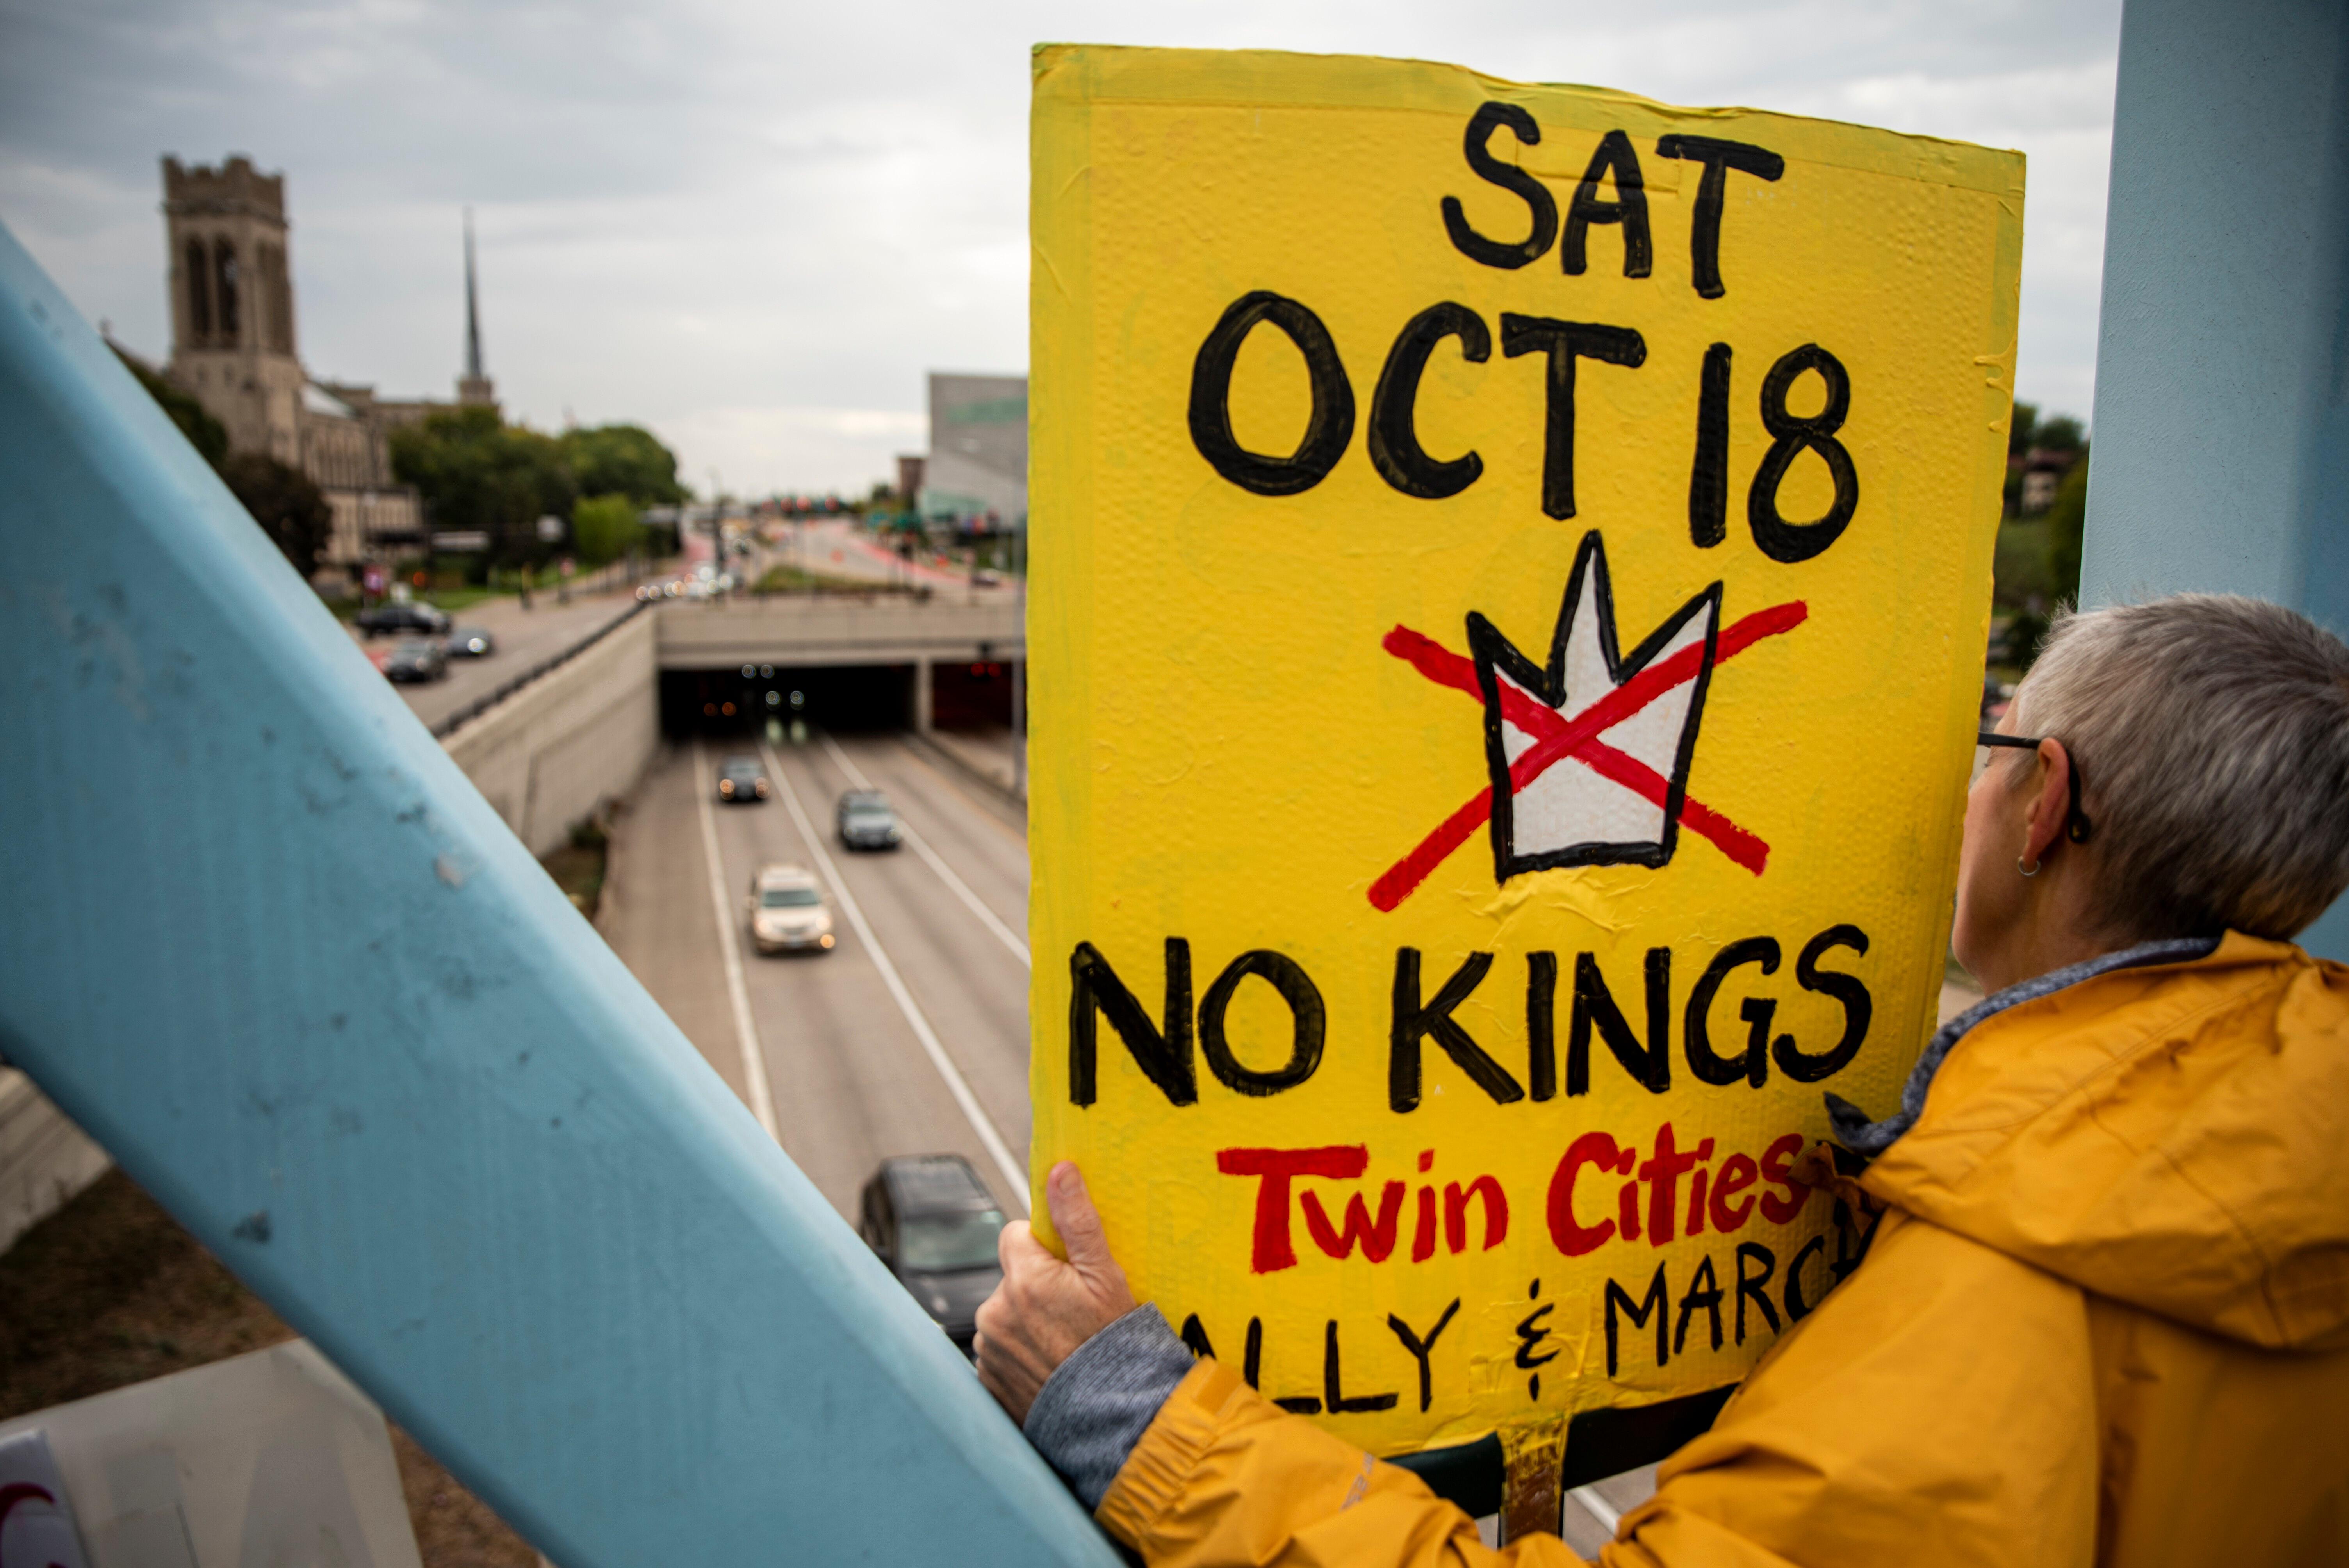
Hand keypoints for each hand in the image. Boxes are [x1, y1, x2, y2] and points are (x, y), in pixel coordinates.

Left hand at [975, 1161, 1136, 1423]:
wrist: (1111, 1419)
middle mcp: (995, 1312)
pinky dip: (1019, 1355)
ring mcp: (988, 1349)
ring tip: (1063, 1344)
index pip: (1014, 1236)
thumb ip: (1077, 1220)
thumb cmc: (1113, 1344)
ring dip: (1026, 1322)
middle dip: (1035, 1287)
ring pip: (1004, 1314)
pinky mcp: (986, 1381)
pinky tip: (1049, 1367)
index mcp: (1023, 1279)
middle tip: (1072, 1313)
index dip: (1041, 1247)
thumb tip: (1059, 1171)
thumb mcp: (1106, 1275)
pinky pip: (999, 1351)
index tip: (1066, 1269)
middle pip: (1010, 1278)